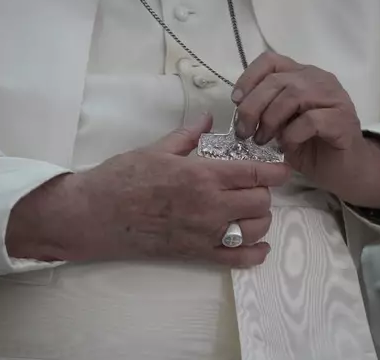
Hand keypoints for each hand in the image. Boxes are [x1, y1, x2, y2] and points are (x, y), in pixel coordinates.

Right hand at [7, 114, 290, 267]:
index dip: (275, 170)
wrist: (96, 215)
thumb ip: (188, 134)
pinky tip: (257, 246)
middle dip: (263, 193)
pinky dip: (254, 254)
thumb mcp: (156, 149)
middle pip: (261, 202)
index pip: (254, 172)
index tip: (283, 168)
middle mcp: (210, 205)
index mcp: (202, 174)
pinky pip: (236, 260)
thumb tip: (207, 118)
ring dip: (260, 220)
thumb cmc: (123, 178)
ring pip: (255, 230)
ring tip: (251, 211)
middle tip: (253, 186)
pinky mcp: (196, 254)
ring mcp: (205, 233)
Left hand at [232, 52, 379, 205]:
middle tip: (244, 131)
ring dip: (270, 120)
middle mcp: (319, 79)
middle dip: (252, 106)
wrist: (345, 170)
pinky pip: (310, 120)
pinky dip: (291, 134)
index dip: (248, 78)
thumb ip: (265, 111)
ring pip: (293, 96)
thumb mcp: (280, 125)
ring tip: (262, 140)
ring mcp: (334, 98)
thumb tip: (242, 109)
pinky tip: (287, 146)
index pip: (270, 60)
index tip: (236, 101)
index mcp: (301, 75)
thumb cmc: (310, 146)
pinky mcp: (343, 120)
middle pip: (277, 80)